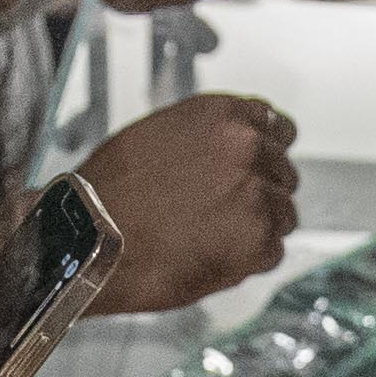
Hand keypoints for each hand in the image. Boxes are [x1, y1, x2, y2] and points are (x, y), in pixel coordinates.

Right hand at [79, 93, 301, 312]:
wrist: (91, 239)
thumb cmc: (108, 195)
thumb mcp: (155, 136)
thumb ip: (202, 139)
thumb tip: (222, 150)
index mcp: (222, 117)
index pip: (274, 126)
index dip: (267, 149)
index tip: (262, 162)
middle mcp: (247, 149)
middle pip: (282, 170)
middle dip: (261, 190)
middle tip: (226, 210)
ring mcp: (257, 196)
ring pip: (284, 213)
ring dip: (258, 227)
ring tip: (214, 236)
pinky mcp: (259, 242)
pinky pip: (273, 251)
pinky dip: (250, 260)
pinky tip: (213, 255)